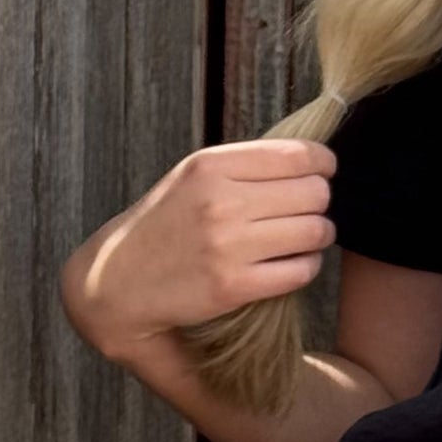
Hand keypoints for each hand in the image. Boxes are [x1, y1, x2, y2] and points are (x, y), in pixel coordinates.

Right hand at [59, 138, 339, 364]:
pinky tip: (288, 265)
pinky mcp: (233, 286)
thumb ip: (246, 166)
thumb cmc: (166, 224)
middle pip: (314, 193)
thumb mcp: (195, 177)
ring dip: (318, 236)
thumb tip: (314, 160)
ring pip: (315, 231)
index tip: (323, 173)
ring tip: (302, 239)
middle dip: (320, 203)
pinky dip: (305, 267)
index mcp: (211, 166)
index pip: (299, 155)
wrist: (118, 281)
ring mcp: (227, 245)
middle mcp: (219, 201)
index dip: (323, 164)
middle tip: (307, 212)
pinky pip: (302, 270)